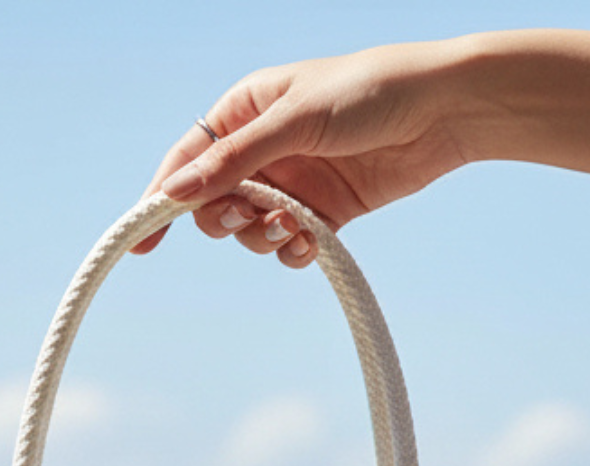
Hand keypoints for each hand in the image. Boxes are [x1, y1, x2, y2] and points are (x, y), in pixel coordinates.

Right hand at [134, 40, 476, 265]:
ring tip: (294, 225)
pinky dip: (293, 250)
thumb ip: (233, 160)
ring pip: (248, 230)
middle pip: (212, 204)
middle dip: (224, 219)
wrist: (447, 110)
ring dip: (263, 237)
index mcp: (245, 111)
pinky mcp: (322, 211)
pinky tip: (313, 241)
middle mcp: (261, 148)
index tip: (142, 244)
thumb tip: (175, 193)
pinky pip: (287, 245)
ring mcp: (291, 182)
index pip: (187, 162)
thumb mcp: (294, 121)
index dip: (159, 201)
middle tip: (248, 217)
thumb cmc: (372, 91)